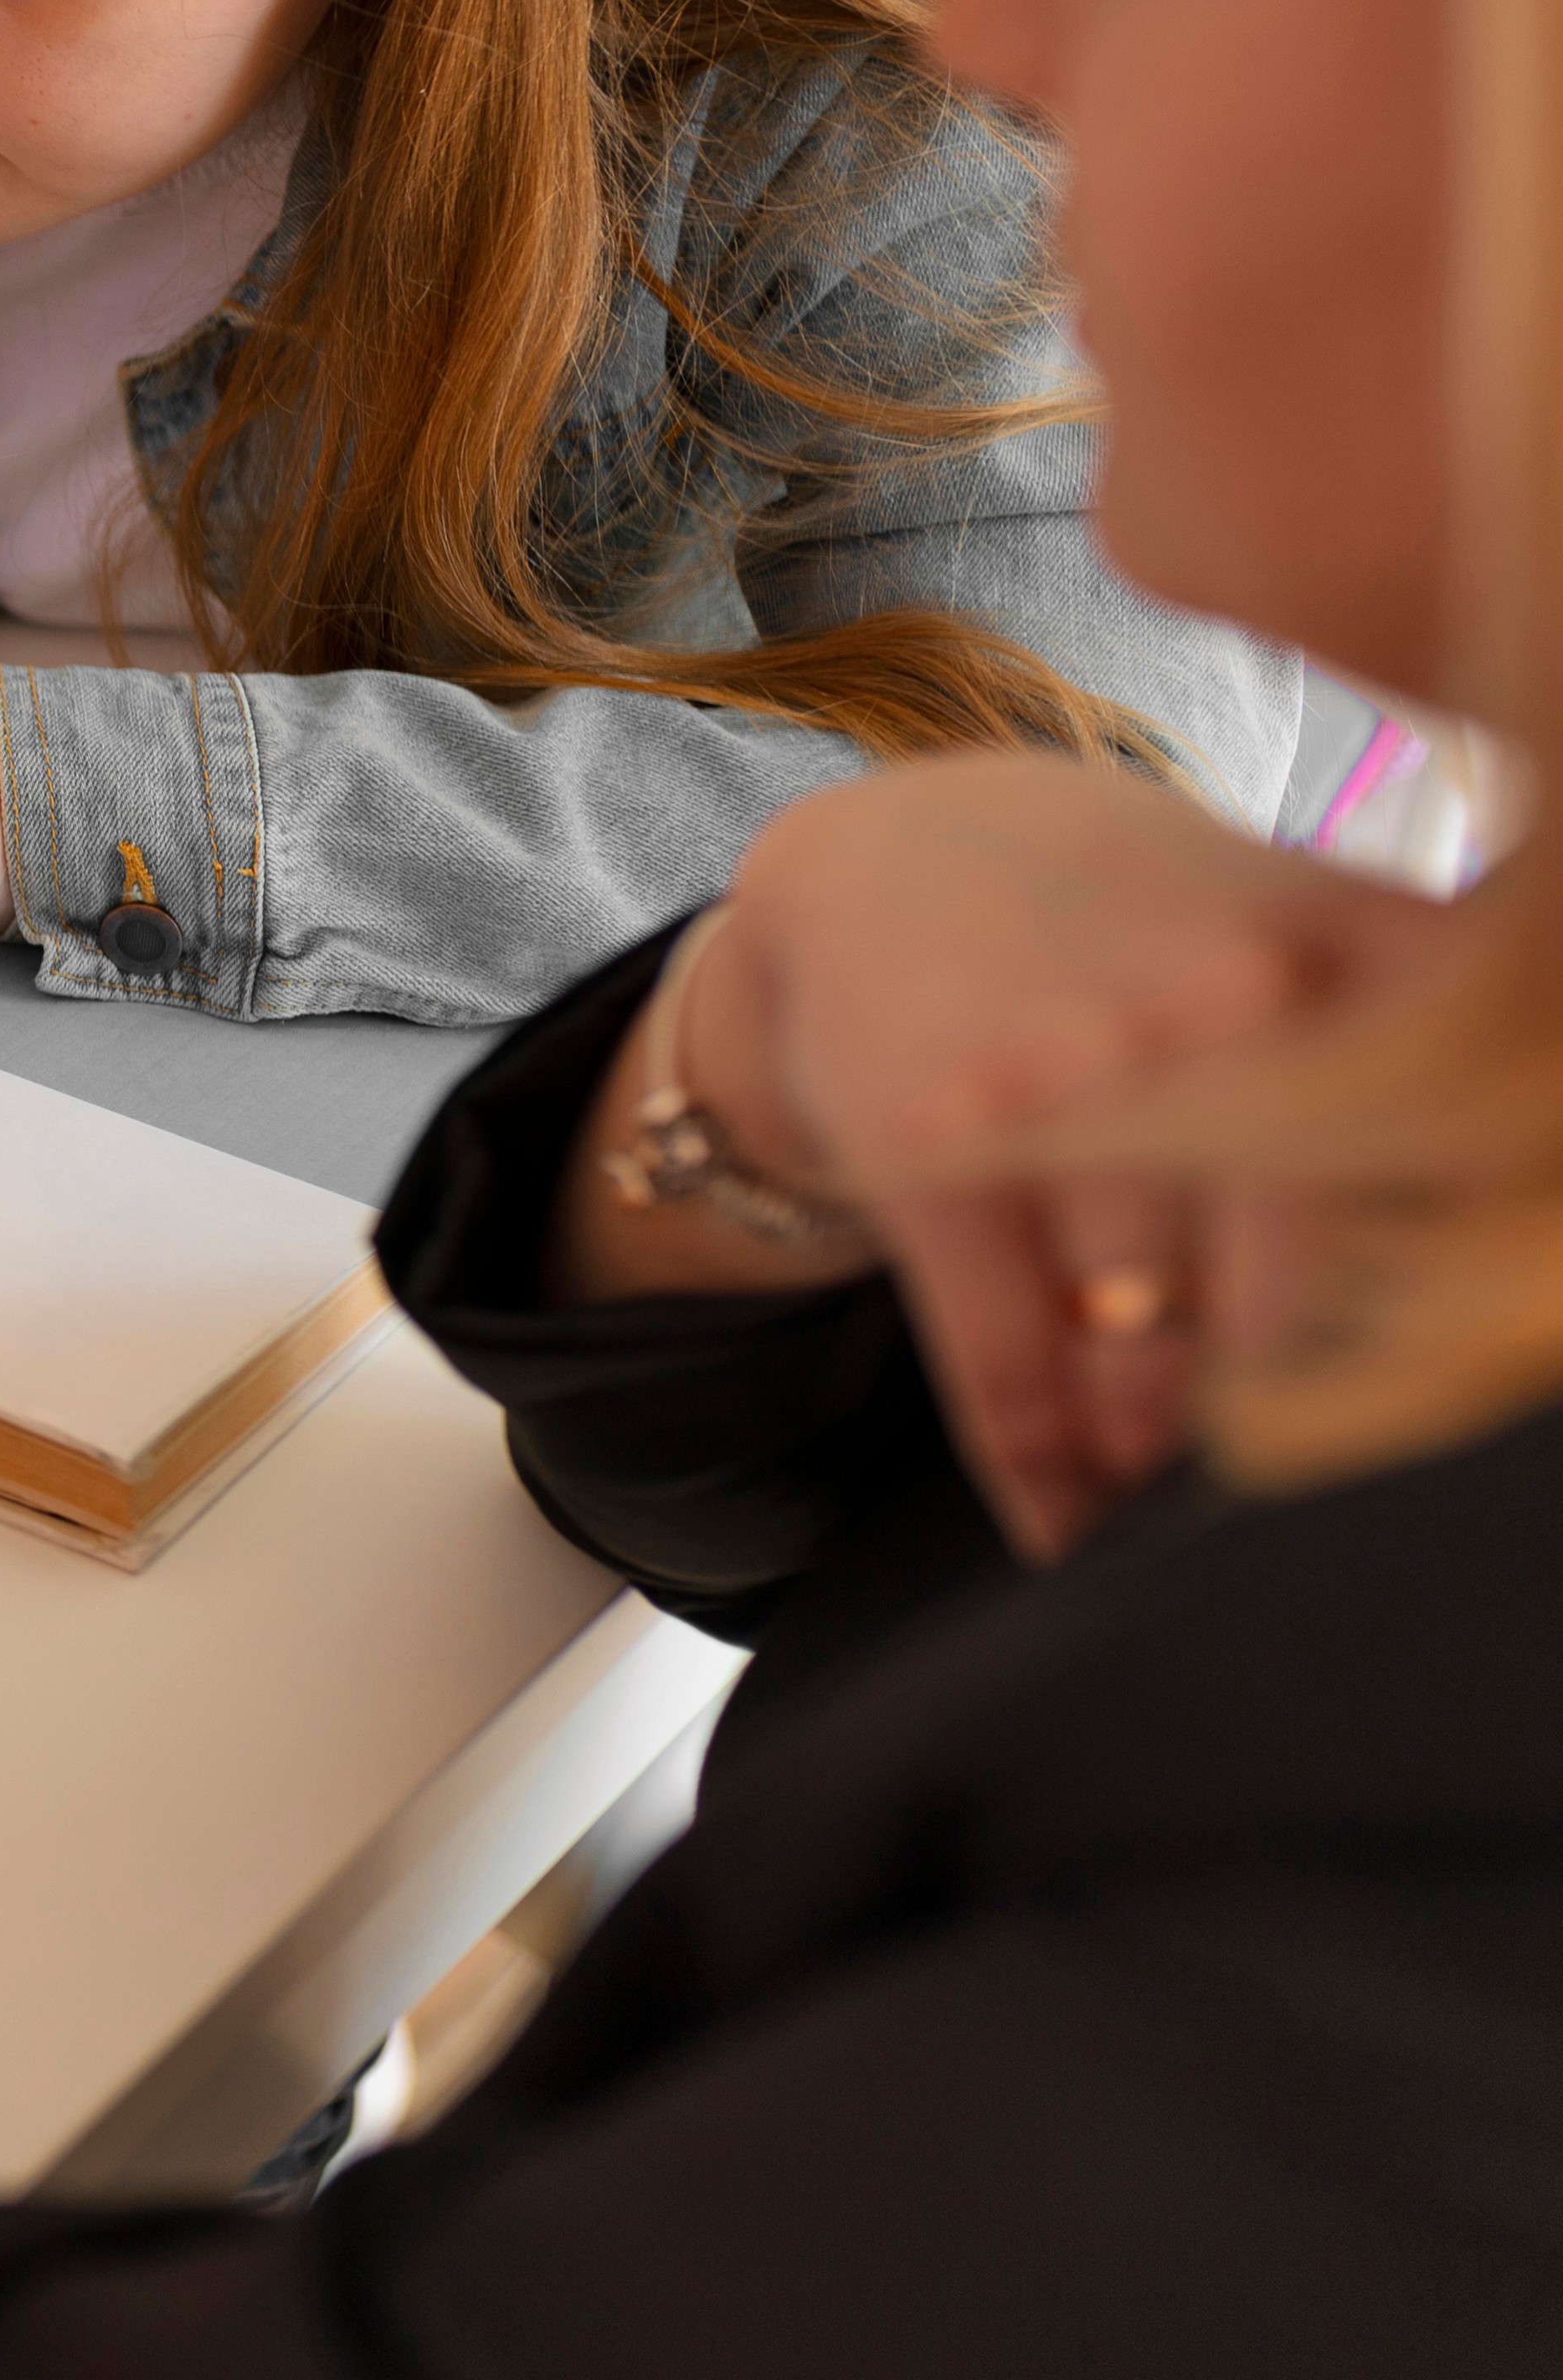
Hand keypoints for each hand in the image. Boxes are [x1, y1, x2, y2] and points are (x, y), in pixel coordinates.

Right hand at [552, 755, 1448, 1558]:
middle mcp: (1219, 1005)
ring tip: (1145, 1491)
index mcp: (1347, 951)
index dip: (1428, 1329)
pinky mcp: (929, 1147)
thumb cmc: (1132, 921)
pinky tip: (1056, 1521)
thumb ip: (1433, 1048)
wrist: (880, 857)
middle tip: (1261, 1469)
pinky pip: (1002, 1360)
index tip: (1399, 1387)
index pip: (1439, 1201)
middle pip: (1294, 1300)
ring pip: (1141, 1346)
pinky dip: (1031, 1466)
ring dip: (1142, 1449)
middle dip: (1267, 1410)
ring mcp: (1065, 1076)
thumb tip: (1517, 1264)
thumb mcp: (1307, 930)